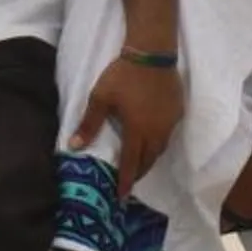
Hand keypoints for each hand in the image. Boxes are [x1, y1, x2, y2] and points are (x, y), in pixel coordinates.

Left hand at [72, 57, 185, 197]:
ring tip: (140, 162)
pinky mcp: (177, 112)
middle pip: (149, 160)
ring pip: (160, 149)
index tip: (122, 197)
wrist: (152, 53)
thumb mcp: (100, 98)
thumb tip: (74, 147)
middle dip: (139, 173)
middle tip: (129, 180)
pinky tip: (152, 137)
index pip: (132, 164)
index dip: (126, 182)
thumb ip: (89, 124)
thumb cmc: (123, 76)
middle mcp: (156, 132)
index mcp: (137, 131)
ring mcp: (169, 123)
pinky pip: (168, 134)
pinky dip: (158, 142)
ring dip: (149, 158)